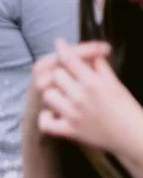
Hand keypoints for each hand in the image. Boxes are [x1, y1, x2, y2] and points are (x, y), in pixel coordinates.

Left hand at [37, 39, 142, 153]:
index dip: (62, 48)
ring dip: (54, 95)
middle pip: (56, 75)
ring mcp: (73, 114)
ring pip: (47, 95)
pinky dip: (47, 118)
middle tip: (68, 78)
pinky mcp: (69, 131)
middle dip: (62, 74)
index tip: (59, 42)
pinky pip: (45, 122)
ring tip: (64, 97)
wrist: (133, 135)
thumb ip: (100, 67)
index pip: (70, 59)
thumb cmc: (126, 107)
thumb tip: (90, 53)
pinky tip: (55, 114)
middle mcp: (81, 96)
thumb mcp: (115, 83)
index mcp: (93, 82)